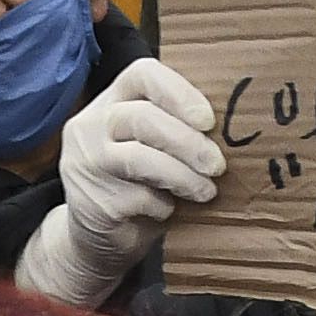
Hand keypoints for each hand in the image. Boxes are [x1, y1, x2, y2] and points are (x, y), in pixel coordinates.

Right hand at [17, 56, 224, 307]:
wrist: (95, 240)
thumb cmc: (136, 185)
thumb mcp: (150, 147)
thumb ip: (173, 129)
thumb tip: (229, 129)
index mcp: (110, 102)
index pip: (141, 75)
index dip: (178, 93)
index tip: (208, 120)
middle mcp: (90, 126)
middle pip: (142, 118)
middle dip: (188, 142)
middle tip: (217, 165)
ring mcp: (86, 164)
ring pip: (140, 158)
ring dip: (183, 176)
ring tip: (206, 190)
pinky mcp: (92, 202)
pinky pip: (139, 198)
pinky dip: (164, 206)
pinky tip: (169, 210)